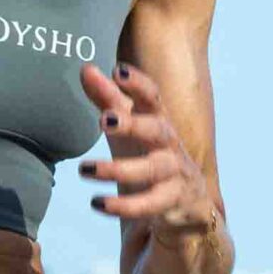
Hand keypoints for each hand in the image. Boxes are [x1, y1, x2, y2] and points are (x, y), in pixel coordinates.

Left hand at [77, 62, 218, 235]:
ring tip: (84, 169)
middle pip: (156, 129)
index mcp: (159, 120)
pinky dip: (124, 205)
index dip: (138, 84)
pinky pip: (150, 204)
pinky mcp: (173, 201)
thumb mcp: (129, 127)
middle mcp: (170, 144)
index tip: (117, 71)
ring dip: (117, 169)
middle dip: (132, 123)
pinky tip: (98, 203)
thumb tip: (85, 68)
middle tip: (104, 119)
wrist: (188, 202)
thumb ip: (108, 100)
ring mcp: (175, 173)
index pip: (153, 97)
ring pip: (151, 169)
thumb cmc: (152, 154)